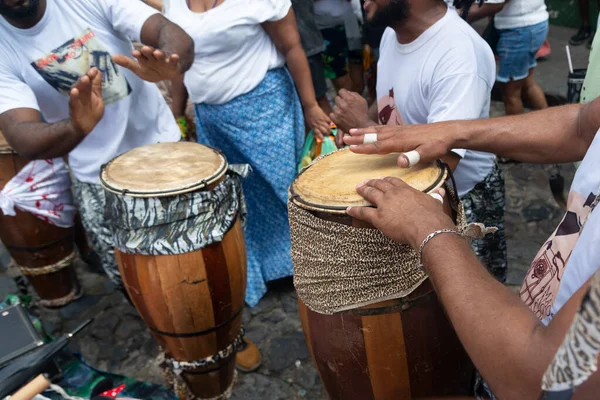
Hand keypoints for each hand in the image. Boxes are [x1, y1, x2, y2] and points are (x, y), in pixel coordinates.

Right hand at [69, 68, 103, 134]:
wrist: (84, 126)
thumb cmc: (92, 110)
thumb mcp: (97, 98)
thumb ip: (97, 86)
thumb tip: (99, 72)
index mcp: (89, 90)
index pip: (91, 81)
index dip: (93, 75)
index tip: (96, 68)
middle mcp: (82, 93)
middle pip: (84, 84)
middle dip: (88, 77)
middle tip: (91, 71)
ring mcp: (77, 99)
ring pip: (78, 90)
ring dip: (81, 84)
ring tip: (84, 78)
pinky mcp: (73, 107)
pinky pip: (72, 101)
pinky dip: (73, 96)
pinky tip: (74, 91)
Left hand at [113, 46, 181, 82]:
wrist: (167, 73)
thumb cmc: (151, 70)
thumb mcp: (139, 68)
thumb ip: (127, 63)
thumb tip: (112, 57)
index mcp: (145, 58)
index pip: (140, 55)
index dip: (138, 54)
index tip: (134, 53)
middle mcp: (153, 57)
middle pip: (150, 53)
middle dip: (147, 51)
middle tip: (145, 49)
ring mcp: (163, 60)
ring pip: (161, 55)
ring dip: (159, 54)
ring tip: (158, 53)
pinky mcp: (172, 63)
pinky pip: (173, 60)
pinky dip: (174, 58)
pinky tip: (175, 56)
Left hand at [304, 104, 330, 138]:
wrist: (310, 107)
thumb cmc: (309, 116)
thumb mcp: (309, 124)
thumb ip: (313, 129)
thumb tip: (315, 136)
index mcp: (313, 126)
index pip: (318, 133)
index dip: (321, 137)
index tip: (324, 141)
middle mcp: (318, 124)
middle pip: (325, 131)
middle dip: (327, 134)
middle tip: (328, 135)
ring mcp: (322, 120)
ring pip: (328, 127)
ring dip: (329, 130)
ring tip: (330, 131)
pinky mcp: (325, 116)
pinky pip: (329, 121)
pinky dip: (330, 123)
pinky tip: (330, 124)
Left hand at [330, 89, 373, 132]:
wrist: (362, 126)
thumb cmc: (363, 113)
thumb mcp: (362, 100)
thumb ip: (354, 94)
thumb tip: (346, 91)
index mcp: (349, 99)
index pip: (341, 91)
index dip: (344, 94)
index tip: (345, 97)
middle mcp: (342, 105)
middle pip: (337, 98)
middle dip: (341, 101)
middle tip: (345, 106)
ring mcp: (338, 113)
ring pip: (334, 106)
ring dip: (338, 108)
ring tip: (344, 112)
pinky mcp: (336, 120)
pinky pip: (331, 114)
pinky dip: (335, 115)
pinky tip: (340, 117)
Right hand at [343, 122, 458, 167]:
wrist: (448, 131)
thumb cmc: (438, 144)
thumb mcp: (429, 153)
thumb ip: (414, 157)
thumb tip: (400, 162)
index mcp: (400, 141)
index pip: (378, 145)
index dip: (364, 147)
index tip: (351, 148)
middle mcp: (397, 134)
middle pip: (374, 136)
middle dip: (359, 137)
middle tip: (344, 138)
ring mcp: (400, 130)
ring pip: (377, 131)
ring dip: (364, 131)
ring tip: (351, 131)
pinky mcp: (403, 129)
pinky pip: (384, 129)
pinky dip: (374, 129)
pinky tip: (370, 130)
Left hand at [346, 177, 454, 249]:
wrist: (427, 227)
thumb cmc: (433, 217)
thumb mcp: (435, 202)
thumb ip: (435, 196)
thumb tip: (440, 192)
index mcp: (407, 190)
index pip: (394, 182)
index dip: (386, 180)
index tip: (383, 179)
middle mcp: (393, 194)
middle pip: (380, 185)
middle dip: (372, 182)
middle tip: (366, 182)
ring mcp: (385, 205)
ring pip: (370, 194)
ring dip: (363, 190)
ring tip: (358, 188)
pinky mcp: (379, 218)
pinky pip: (364, 213)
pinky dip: (355, 211)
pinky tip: (348, 210)